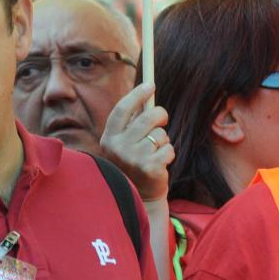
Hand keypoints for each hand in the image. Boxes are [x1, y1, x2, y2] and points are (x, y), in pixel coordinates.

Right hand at [99, 82, 174, 201]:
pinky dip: (168, 153)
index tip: (150, 84)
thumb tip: (147, 90)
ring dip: (163, 140)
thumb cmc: (134, 161)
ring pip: (160, 134)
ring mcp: (133, 159)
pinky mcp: (149, 168)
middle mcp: (118, 148)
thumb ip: (133, 120)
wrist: (139, 195)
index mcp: (109, 138)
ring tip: (154, 152)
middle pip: (147, 117)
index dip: (137, 95)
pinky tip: (159, 163)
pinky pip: (168, 149)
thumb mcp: (126, 141)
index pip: (122, 110)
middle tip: (162, 119)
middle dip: (160, 115)